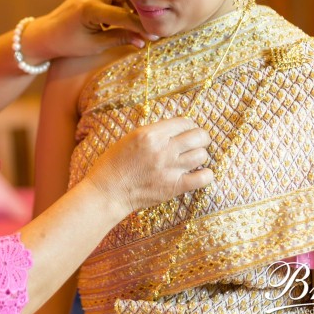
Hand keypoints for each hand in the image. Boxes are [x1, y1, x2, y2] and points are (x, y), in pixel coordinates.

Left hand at [21, 0, 155, 62]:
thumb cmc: (67, 44)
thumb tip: (144, 40)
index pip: (123, 15)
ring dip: (131, 5)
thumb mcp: (94, 45)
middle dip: (140, 10)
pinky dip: (121, 2)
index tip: (156, 34)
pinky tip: (128, 15)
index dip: (141, 26)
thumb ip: (120, 39)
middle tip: (153, 24)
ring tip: (142, 21)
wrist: (44, 34)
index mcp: (90, 9)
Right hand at [85, 117, 212, 217]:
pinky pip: (203, 178)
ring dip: (200, 155)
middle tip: (199, 142)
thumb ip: (153, 133)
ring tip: (194, 159)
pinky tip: (201, 174)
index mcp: (151, 134)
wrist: (108, 192)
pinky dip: (206, 175)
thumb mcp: (131, 138)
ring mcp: (170, 168)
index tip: (188, 130)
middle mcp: (163, 149)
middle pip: (198, 136)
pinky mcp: (175, 187)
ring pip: (202, 155)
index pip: (183, 122)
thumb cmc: (114, 164)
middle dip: (201, 137)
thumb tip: (174, 131)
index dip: (189, 125)